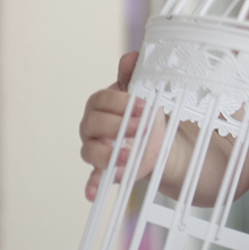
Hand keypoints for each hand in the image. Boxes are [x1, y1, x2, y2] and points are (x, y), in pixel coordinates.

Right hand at [79, 51, 168, 200]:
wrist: (158, 139)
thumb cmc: (145, 111)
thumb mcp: (145, 91)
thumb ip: (135, 74)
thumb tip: (132, 56)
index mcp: (100, 103)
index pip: (101, 100)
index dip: (121, 102)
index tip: (145, 104)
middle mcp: (91, 126)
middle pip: (93, 123)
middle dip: (119, 125)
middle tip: (145, 126)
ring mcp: (94, 148)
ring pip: (90, 151)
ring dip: (110, 153)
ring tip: (133, 153)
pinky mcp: (103, 170)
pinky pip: (92, 179)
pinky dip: (92, 186)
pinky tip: (92, 193)